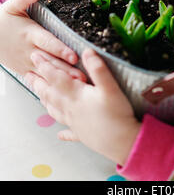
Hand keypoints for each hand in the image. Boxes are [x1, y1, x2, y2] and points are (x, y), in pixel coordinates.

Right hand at [0, 0, 85, 80]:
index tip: (73, 56)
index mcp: (30, 34)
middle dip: (67, 70)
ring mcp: (28, 62)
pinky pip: (39, 80)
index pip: (48, 43)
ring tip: (78, 84)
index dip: (61, 50)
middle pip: (51, 61)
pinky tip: (63, 93)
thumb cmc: (1, 20)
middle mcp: (30, 50)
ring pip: (47, 73)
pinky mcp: (26, 69)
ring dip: (62, 79)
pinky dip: (50, 87)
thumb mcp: (12, 5)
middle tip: (83, 76)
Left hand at [25, 48, 141, 165]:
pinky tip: (60, 134)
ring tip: (39, 96)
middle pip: (50, 94)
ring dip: (45, 102)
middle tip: (28, 74)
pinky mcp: (83, 135)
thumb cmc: (117, 115)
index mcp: (76, 96)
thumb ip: (98, 69)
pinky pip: (69, 132)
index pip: (56, 78)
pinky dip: (63, 132)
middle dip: (38, 83)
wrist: (123, 143)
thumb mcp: (110, 88)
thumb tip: (87, 51)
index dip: (45, 66)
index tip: (35, 56)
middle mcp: (71, 109)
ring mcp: (75, 123)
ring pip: (55, 111)